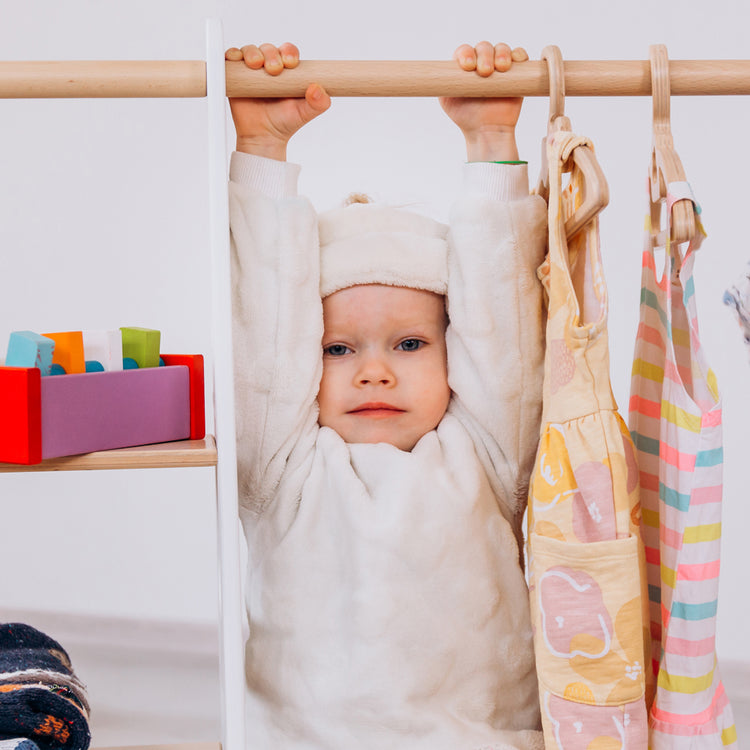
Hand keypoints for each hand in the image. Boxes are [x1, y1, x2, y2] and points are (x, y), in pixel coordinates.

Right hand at [225, 43, 330, 160]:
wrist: (263, 137)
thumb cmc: (284, 123)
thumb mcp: (305, 113)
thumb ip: (319, 103)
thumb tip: (317, 89)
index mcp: (287, 71)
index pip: (288, 51)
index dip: (288, 52)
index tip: (290, 63)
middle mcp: (268, 68)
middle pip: (268, 48)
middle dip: (271, 53)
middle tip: (274, 69)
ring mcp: (251, 71)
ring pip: (250, 50)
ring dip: (252, 53)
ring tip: (256, 65)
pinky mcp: (235, 76)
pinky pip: (231, 59)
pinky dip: (232, 55)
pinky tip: (236, 60)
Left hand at [440, 42, 528, 161]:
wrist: (486, 132)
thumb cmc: (465, 117)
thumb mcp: (447, 99)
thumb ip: (442, 83)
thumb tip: (432, 72)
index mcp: (465, 67)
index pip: (465, 51)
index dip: (466, 53)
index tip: (467, 66)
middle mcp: (482, 63)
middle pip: (484, 47)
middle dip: (484, 55)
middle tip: (485, 72)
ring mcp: (500, 67)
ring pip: (502, 49)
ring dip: (502, 53)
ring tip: (501, 68)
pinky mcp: (517, 72)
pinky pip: (520, 56)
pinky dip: (519, 55)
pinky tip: (515, 61)